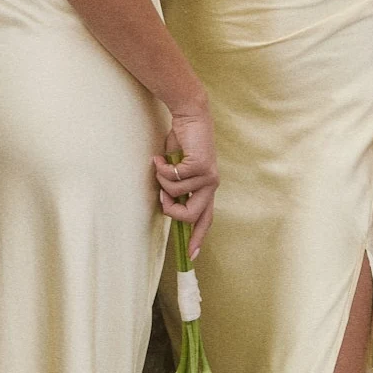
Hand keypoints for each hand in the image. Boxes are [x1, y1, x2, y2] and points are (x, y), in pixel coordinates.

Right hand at [154, 107, 217, 249]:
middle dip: (171, 210)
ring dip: (162, 180)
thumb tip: (166, 202)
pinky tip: (161, 157)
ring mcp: (208, 176)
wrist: (190, 117)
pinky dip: (161, 168)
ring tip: (162, 165)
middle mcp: (211, 185)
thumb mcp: (177, 170)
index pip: (205, 219)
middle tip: (162, 196)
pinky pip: (173, 178)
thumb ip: (176, 187)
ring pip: (176, 194)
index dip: (197, 237)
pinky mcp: (201, 166)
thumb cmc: (182, 143)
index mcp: (206, 189)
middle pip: (191, 216)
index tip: (191, 256)